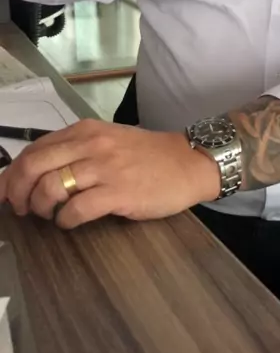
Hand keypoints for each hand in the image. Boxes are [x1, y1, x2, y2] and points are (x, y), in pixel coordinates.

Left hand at [0, 120, 219, 228]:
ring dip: (40, 207)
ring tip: (47, 215)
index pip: (34, 149)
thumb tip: (38, 173)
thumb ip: (76, 150)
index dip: (12, 174)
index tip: (4, 192)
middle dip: (16, 192)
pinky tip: (70, 222)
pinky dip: (65, 220)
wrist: (188, 163)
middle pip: (34, 166)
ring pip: (51, 187)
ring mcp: (105, 168)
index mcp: (85, 131)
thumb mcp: (108, 141)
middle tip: (19, 208)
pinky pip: (76, 210)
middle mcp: (91, 145)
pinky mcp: (118, 192)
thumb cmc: (148, 156)